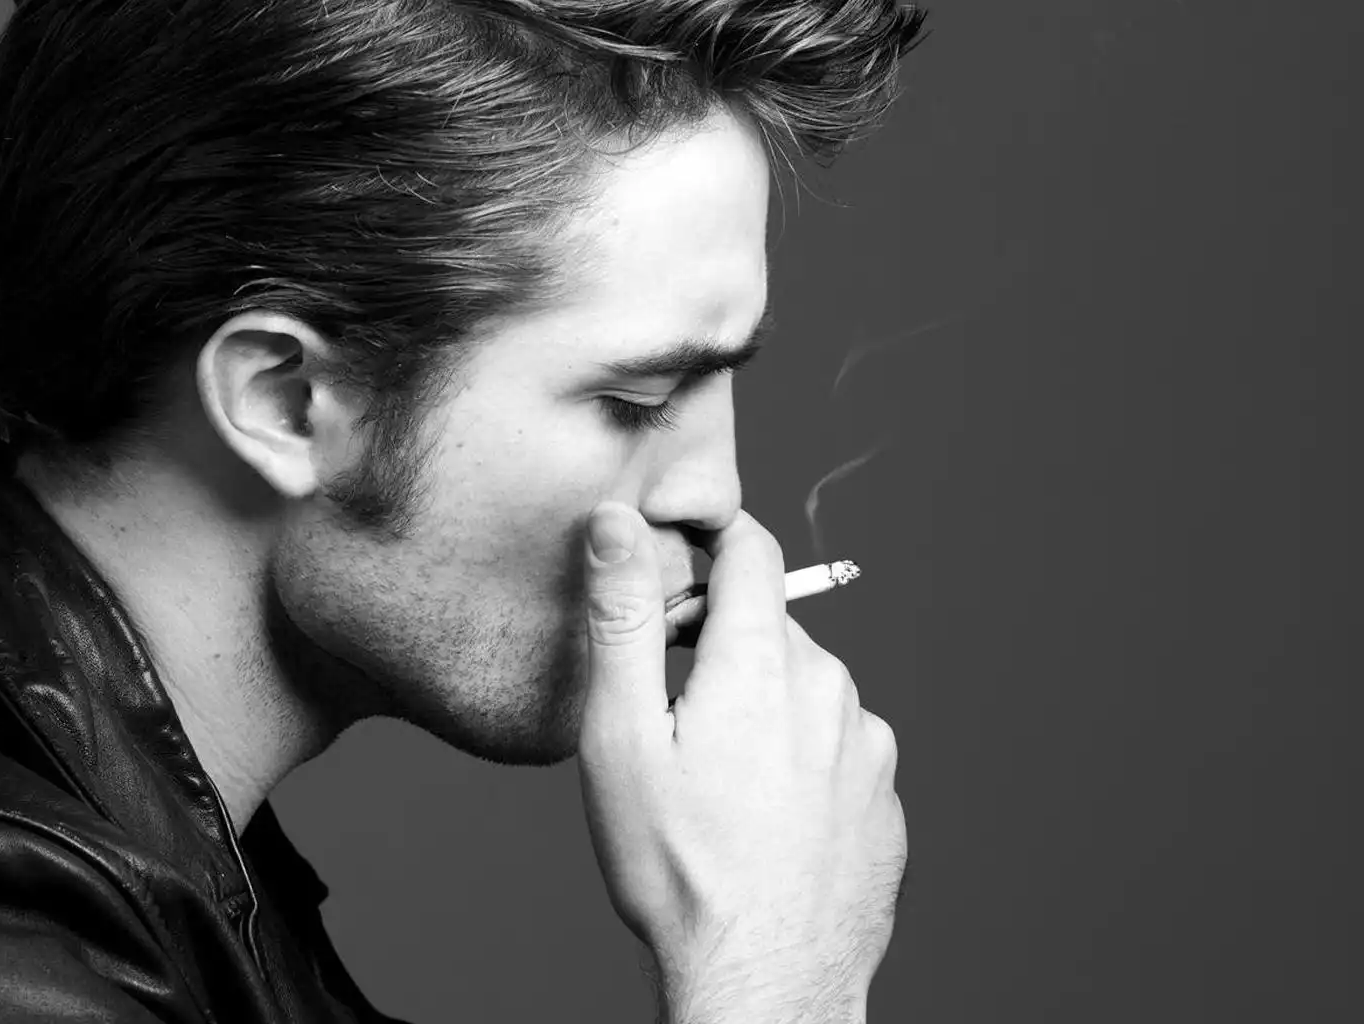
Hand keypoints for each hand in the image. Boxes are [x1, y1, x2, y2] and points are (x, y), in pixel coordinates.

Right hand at [575, 503, 904, 1022]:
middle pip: (772, 627)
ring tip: (713, 780)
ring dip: (762, 705)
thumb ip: (622, 618)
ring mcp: (869, 749)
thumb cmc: (679, 869)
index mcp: (764, 663)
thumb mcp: (620, 736)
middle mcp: (832, 690)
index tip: (674, 559)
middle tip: (667, 710)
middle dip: (720, 644)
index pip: (751, 549)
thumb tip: (615, 523)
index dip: (708, 539)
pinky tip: (759, 817)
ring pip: (806, 690)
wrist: (764, 984)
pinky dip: (797, 761)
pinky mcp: (885, 801)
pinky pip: (836, 749)